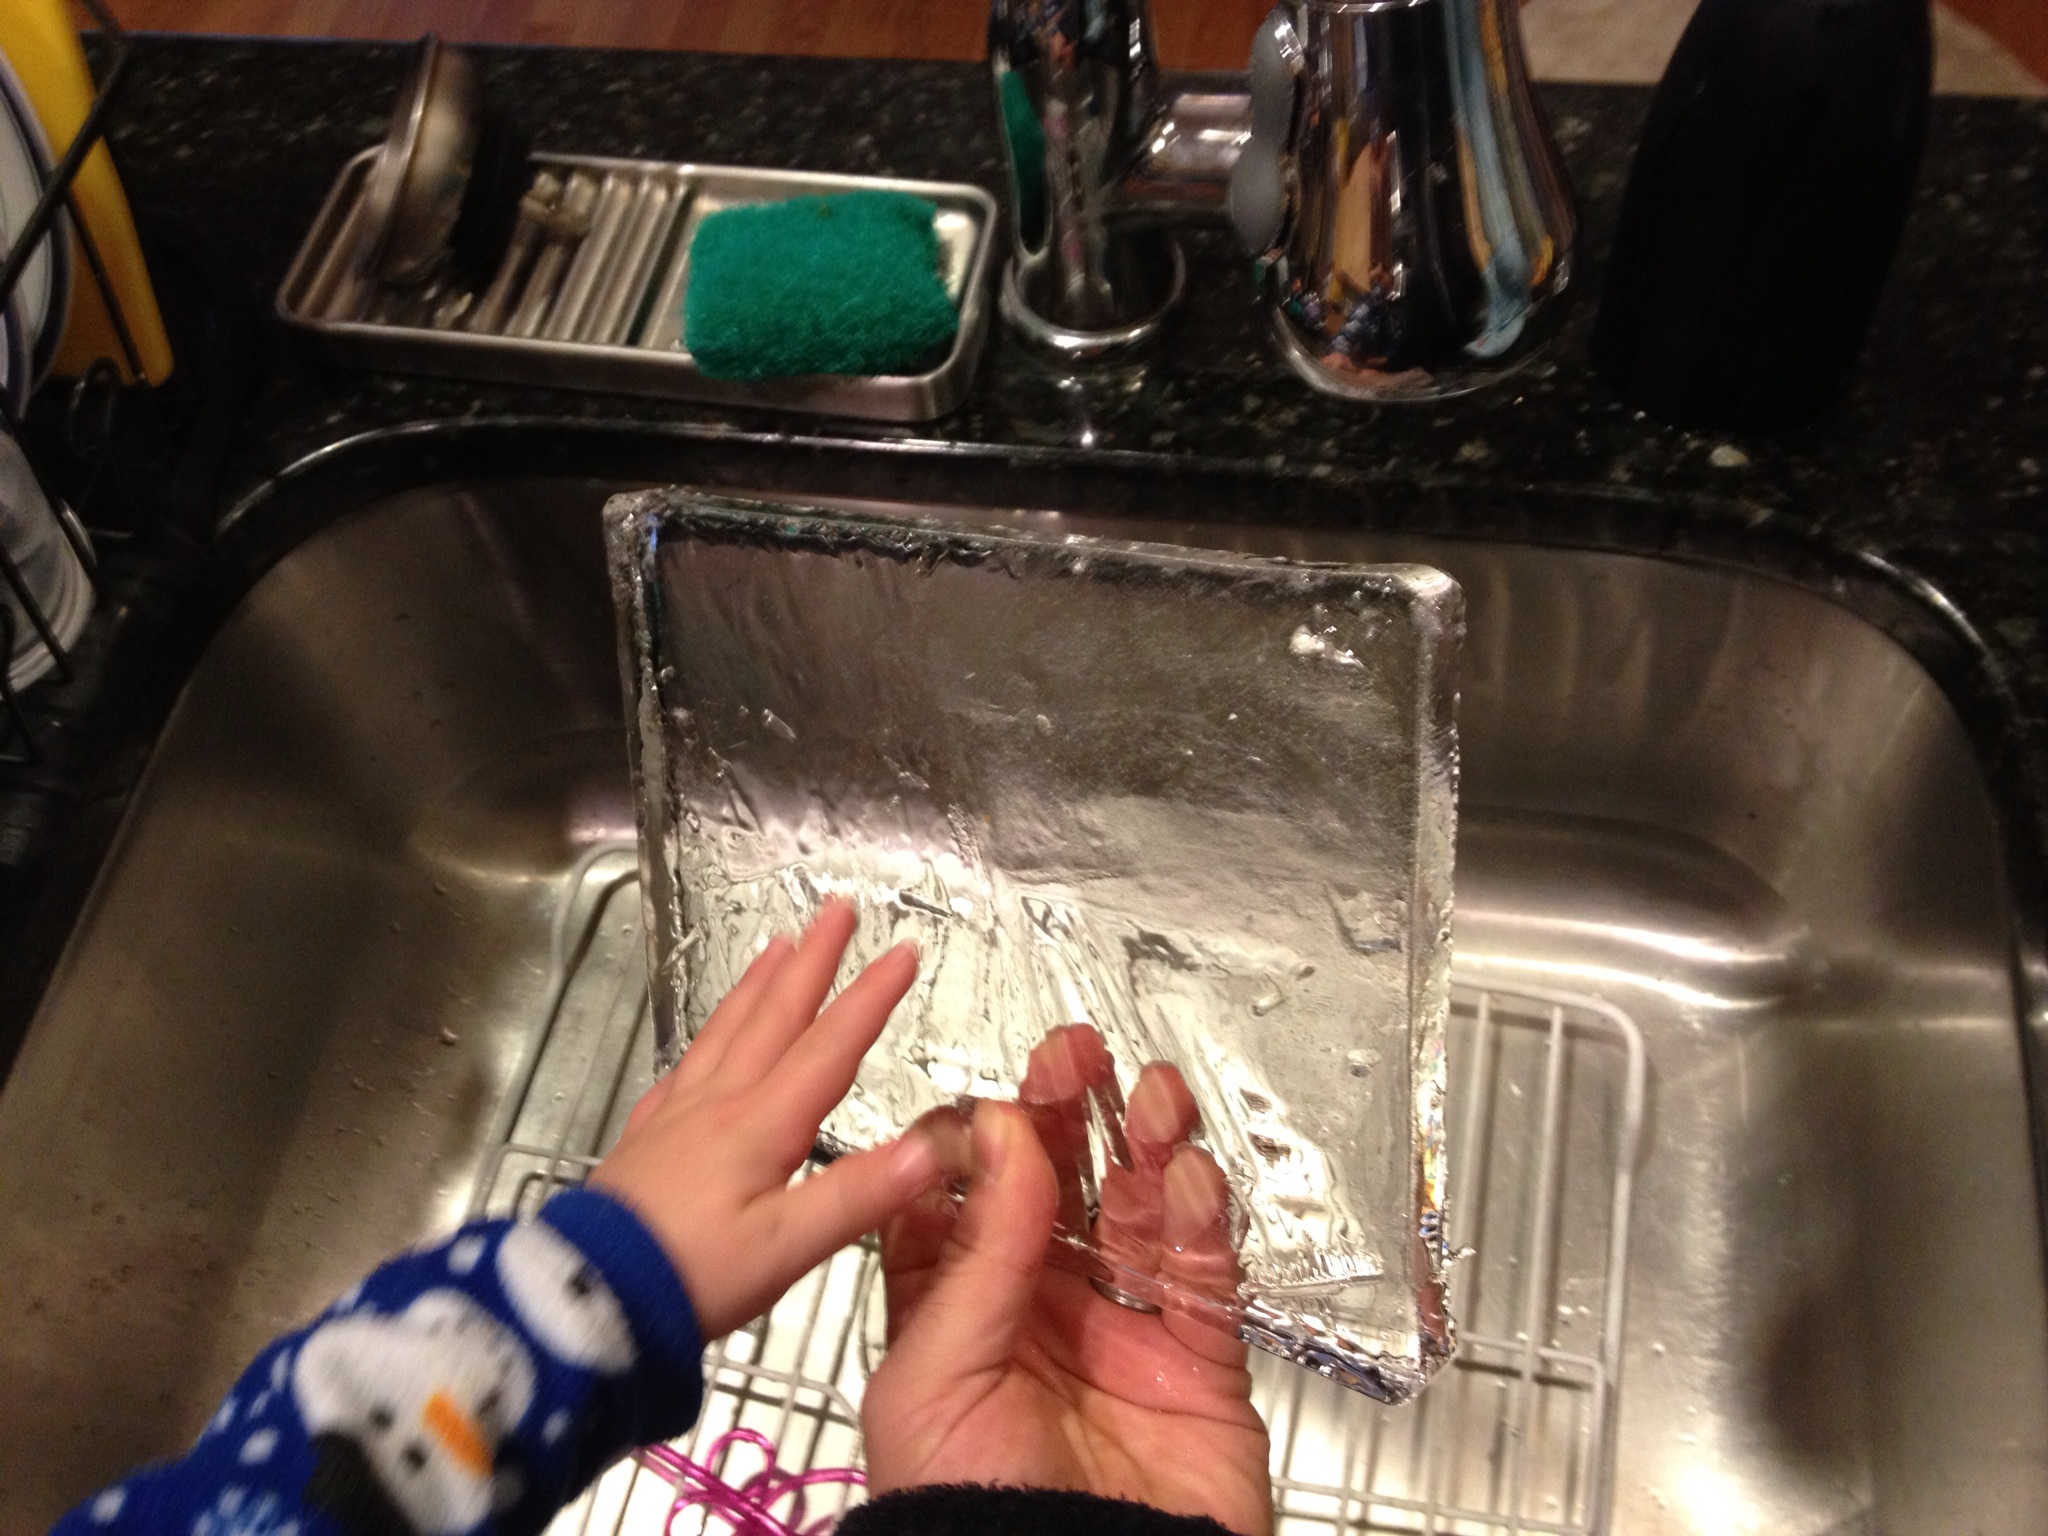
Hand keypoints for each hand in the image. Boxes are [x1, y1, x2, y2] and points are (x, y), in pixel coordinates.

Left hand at [589, 900, 938, 1338]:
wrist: (586, 1299)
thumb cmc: (692, 1276)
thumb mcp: (788, 1246)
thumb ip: (861, 1195)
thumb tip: (934, 1146)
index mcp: (763, 1124)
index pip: (830, 1047)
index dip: (870, 997)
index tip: (904, 950)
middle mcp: (720, 1104)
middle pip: (774, 1016)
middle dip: (811, 961)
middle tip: (837, 909)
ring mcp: (676, 1117)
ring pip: (726, 1031)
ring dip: (758, 984)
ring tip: (777, 946)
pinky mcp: (644, 1141)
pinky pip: (683, 1069)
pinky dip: (707, 1038)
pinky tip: (705, 1043)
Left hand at [861, 1028, 1272, 1535]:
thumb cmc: (966, 1515)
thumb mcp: (934, 1374)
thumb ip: (977, 1252)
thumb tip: (1000, 1130)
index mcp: (958, 1317)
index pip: (970, 1202)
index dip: (981, 1141)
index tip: (993, 1097)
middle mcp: (1041, 1315)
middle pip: (1060, 1191)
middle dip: (1068, 1117)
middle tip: (1073, 1055)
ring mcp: (1123, 1335)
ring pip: (1140, 1216)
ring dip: (1146, 1146)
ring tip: (1148, 1093)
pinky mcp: (1199, 1364)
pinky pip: (1207, 1276)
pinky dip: (1204, 1219)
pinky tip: (1190, 1173)